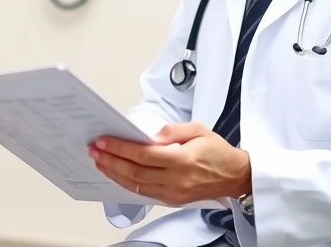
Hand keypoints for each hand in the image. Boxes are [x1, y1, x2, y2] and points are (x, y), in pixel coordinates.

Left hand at [88, 121, 251, 205]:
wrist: (235, 176)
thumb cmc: (218, 151)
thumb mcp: (198, 129)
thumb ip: (173, 130)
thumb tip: (149, 135)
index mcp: (183, 159)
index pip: (143, 155)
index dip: (120, 148)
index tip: (103, 141)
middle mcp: (176, 180)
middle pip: (135, 172)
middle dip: (111, 160)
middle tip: (94, 150)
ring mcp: (174, 193)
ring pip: (136, 185)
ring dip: (114, 174)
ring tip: (100, 162)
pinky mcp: (172, 200)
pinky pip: (144, 193)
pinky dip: (127, 183)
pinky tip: (117, 174)